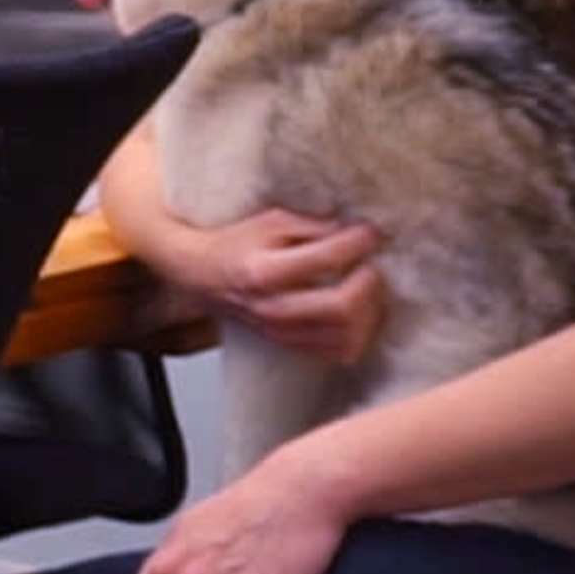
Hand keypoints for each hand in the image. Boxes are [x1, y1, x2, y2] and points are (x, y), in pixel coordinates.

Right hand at [182, 209, 386, 361]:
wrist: (203, 275)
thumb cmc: (236, 244)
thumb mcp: (270, 220)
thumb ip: (313, 225)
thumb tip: (359, 232)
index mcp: (263, 271)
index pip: (325, 259)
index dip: (357, 242)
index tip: (369, 232)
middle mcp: (272, 307)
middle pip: (341, 307)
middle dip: (369, 283)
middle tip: (371, 264)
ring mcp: (281, 332)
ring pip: (347, 336)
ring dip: (369, 311)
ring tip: (366, 289)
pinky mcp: (289, 345)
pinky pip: (339, 352)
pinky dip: (358, 334)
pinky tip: (356, 313)